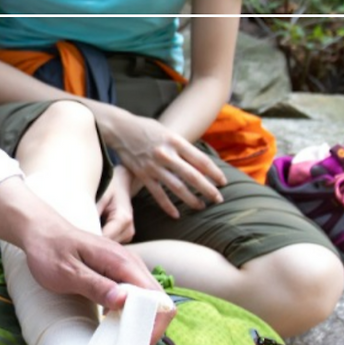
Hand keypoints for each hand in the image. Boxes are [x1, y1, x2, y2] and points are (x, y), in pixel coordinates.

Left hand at [0, 177, 174, 344]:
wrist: (42, 233)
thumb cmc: (50, 252)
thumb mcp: (68, 273)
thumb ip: (96, 286)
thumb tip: (124, 301)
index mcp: (123, 263)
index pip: (157, 298)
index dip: (154, 325)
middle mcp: (131, 264)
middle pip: (159, 301)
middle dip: (150, 329)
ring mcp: (127, 268)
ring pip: (149, 301)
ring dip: (142, 323)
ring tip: (126, 344)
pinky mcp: (119, 274)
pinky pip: (136, 297)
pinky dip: (132, 315)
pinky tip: (117, 328)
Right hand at [103, 110, 226, 218]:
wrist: (120, 129)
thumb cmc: (147, 129)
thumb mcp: (168, 133)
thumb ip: (182, 147)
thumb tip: (199, 164)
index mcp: (175, 141)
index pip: (201, 160)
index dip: (214, 173)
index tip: (223, 182)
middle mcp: (166, 154)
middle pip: (192, 175)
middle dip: (208, 189)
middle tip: (219, 199)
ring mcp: (154, 166)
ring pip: (177, 187)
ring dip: (191, 199)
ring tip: (201, 207)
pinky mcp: (143, 175)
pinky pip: (158, 194)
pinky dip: (167, 206)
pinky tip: (176, 215)